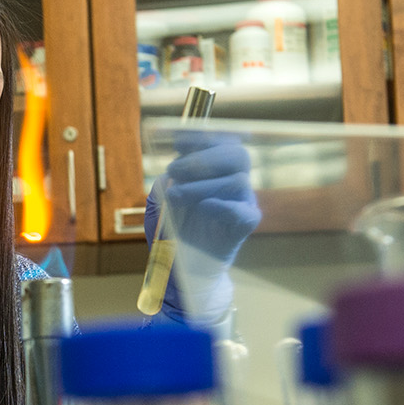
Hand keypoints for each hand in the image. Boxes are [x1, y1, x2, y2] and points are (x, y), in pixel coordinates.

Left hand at [144, 133, 260, 324]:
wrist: (179, 268)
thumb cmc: (171, 231)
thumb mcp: (159, 203)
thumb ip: (165, 183)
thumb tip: (173, 174)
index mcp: (214, 170)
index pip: (220, 141)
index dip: (202, 136)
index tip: (177, 141)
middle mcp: (231, 182)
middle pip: (236, 155)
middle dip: (203, 158)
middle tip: (174, 170)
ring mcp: (241, 203)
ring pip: (237, 181)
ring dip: (202, 186)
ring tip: (175, 198)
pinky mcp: (243, 226)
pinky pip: (244, 212)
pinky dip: (224, 207)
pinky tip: (204, 208)